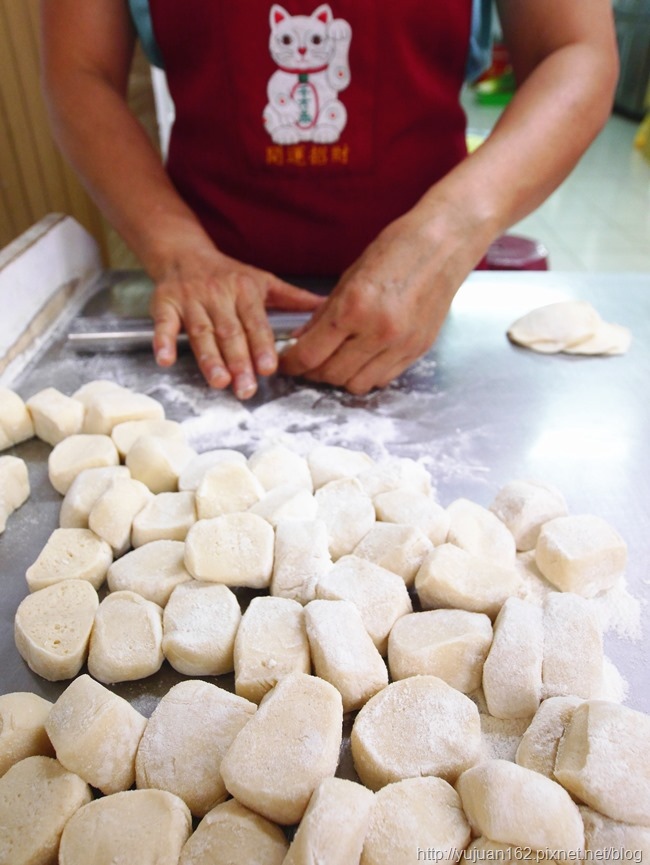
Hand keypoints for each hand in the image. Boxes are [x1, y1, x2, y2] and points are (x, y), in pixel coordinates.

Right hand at [150, 244, 323, 398]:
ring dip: (209, 358)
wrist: (183, 252)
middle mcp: (218, 294)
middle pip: (229, 332)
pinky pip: (163, 324)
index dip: (262, 345)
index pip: (255, 322)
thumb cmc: (228, 274)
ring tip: (219, 381)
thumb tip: (327, 308)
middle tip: (246, 388)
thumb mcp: (263, 281)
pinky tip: (166, 359)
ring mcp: (190, 300)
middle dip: (239, 361)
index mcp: (245, 290)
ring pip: (201, 332)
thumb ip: (293, 299)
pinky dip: (163, 341)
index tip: (269, 368)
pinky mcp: (165, 303)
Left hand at [279, 211, 473, 393]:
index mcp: (354, 307)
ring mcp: (401, 345)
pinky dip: (366, 374)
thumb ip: (323, 314)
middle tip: (307, 363)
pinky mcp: (418, 351)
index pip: (311, 354)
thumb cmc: (396, 250)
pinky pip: (383, 379)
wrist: (444, 244)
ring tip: (334, 362)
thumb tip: (301, 340)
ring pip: (357, 384)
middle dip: (312, 372)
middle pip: (331, 374)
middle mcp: (378, 331)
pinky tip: (361, 358)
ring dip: (339, 377)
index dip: (292, 363)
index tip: (286, 362)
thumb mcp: (349, 277)